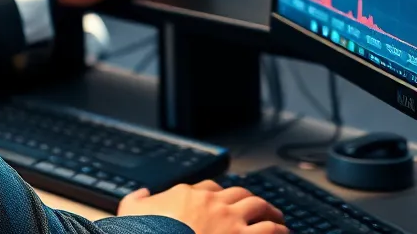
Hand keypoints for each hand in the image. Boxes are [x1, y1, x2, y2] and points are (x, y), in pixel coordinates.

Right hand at [118, 181, 285, 233]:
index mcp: (187, 194)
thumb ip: (137, 200)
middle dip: (250, 199)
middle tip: (260, 207)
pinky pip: (270, 230)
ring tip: (279, 219)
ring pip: (258, 206)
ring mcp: (230, 220)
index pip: (210, 187)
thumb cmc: (145, 233)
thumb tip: (142, 194)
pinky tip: (285, 233)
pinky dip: (280, 230)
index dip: (220, 194)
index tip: (225, 200)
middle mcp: (212, 202)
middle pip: (238, 193)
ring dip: (270, 211)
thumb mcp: (131, 212)